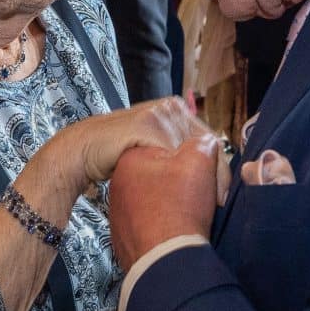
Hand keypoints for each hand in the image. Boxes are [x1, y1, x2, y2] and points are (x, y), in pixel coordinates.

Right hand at [49, 96, 213, 195]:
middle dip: (218, 174)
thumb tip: (205, 171)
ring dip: (205, 178)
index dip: (219, 167)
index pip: (209, 140)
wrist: (85, 149)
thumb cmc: (120, 153)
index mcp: (177, 110)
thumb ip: (176, 152)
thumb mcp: (155, 150)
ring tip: (210, 203)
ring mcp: (160, 114)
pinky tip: (184, 194)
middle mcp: (172, 107)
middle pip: (207, 143)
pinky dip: (182, 176)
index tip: (224, 193)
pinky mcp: (147, 125)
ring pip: (194, 150)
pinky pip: (173, 154)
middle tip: (222, 202)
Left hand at [108, 134, 222, 266]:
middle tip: (206, 194)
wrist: (167, 262)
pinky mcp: (126, 237)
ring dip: (179, 203)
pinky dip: (168, 224)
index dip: (198, 159)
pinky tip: (180, 230)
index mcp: (131, 159)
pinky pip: (153, 222)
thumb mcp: (199, 162)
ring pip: (160, 198)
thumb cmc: (180, 210)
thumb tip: (205, 142)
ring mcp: (120, 213)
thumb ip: (202, 143)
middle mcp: (119, 184)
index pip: (172, 147)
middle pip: (165, 173)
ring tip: (195, 214)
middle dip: (189, 181)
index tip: (210, 175)